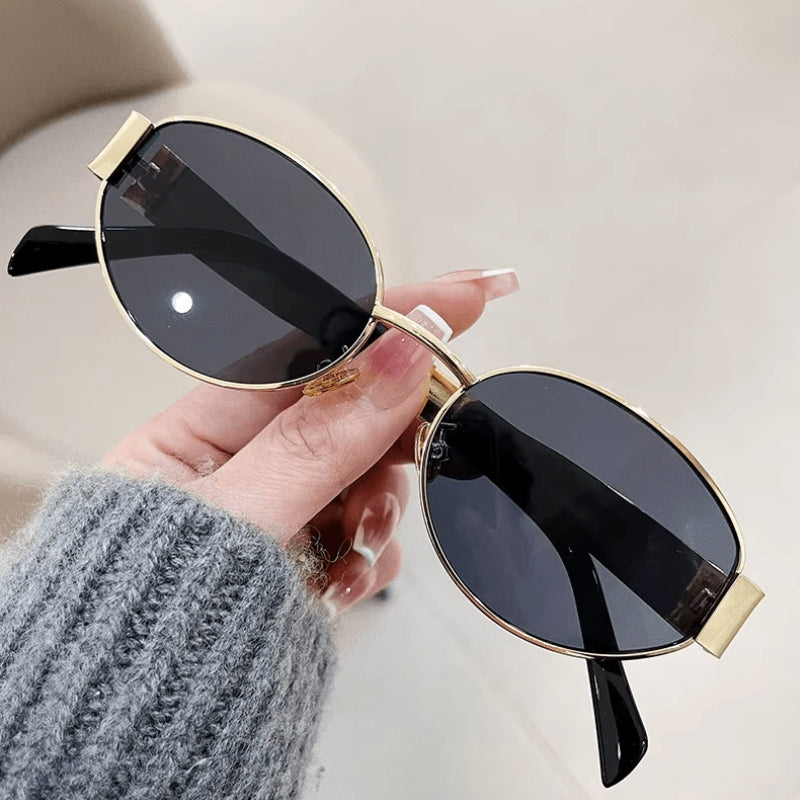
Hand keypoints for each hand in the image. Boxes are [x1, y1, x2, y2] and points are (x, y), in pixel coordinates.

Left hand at [103, 269, 518, 612]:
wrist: (137, 724)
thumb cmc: (143, 617)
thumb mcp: (236, 519)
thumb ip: (318, 443)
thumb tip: (393, 363)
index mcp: (203, 429)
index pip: (307, 346)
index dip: (386, 315)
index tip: (462, 296)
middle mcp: (243, 459)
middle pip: (350, 406)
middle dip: (395, 428)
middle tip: (427, 442)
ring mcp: (279, 503)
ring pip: (367, 470)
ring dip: (383, 502)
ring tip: (361, 538)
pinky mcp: (305, 545)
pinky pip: (364, 527)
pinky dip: (372, 552)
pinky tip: (347, 575)